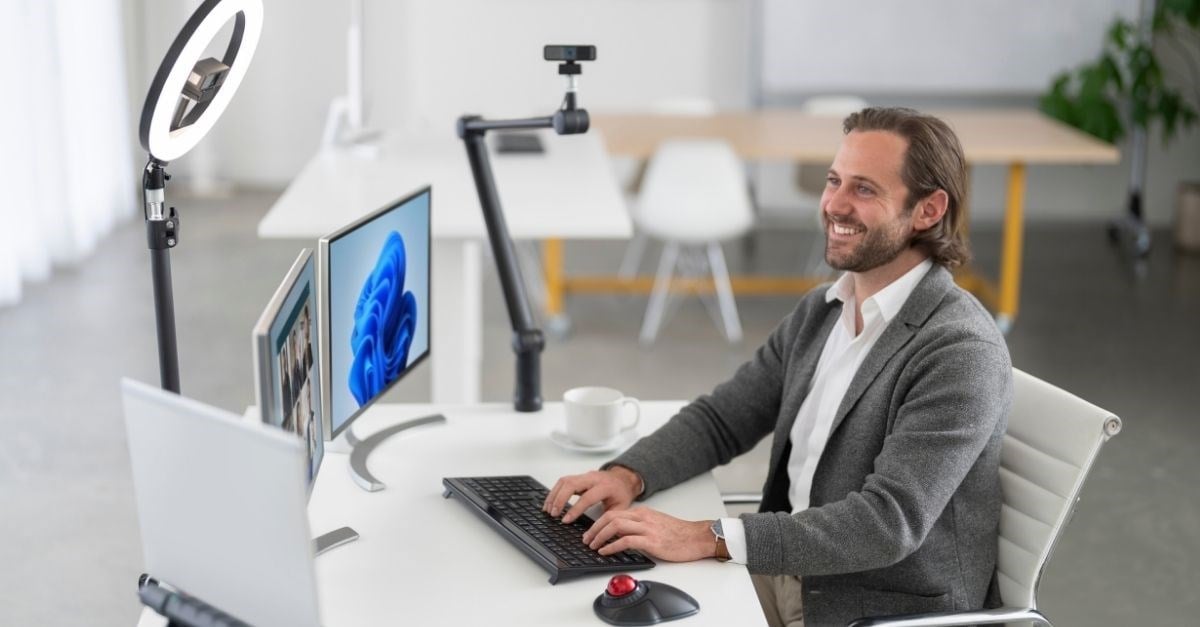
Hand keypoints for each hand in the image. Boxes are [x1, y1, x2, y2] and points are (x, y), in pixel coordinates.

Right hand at [543, 467, 640, 523]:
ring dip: (554, 495)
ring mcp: (585, 475)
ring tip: (547, 509)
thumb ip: (608, 518)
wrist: (623, 478)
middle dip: (559, 499)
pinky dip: (555, 491)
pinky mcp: (579, 476)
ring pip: (564, 481)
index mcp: (605, 486)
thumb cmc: (621, 494)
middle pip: (571, 484)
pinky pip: (563, 481)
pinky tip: (550, 502)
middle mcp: (593, 478)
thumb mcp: (621, 507)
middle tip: (553, 514)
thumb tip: (595, 533)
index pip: (586, 497)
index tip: (565, 520)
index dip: (574, 510)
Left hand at [583, 507, 714, 561]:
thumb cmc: (680, 534)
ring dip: (599, 536)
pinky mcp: (651, 540)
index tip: (590, 532)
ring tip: (593, 546)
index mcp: (643, 513)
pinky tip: (605, 552)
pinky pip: (626, 540)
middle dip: (594, 529)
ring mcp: (647, 528)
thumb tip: (621, 536)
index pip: (614, 513)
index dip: (598, 522)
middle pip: (610, 517)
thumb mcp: (656, 524)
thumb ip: (640, 526)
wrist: (698, 537)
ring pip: (615, 526)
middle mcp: (643, 517)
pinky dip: (612, 546)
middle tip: (586, 540)